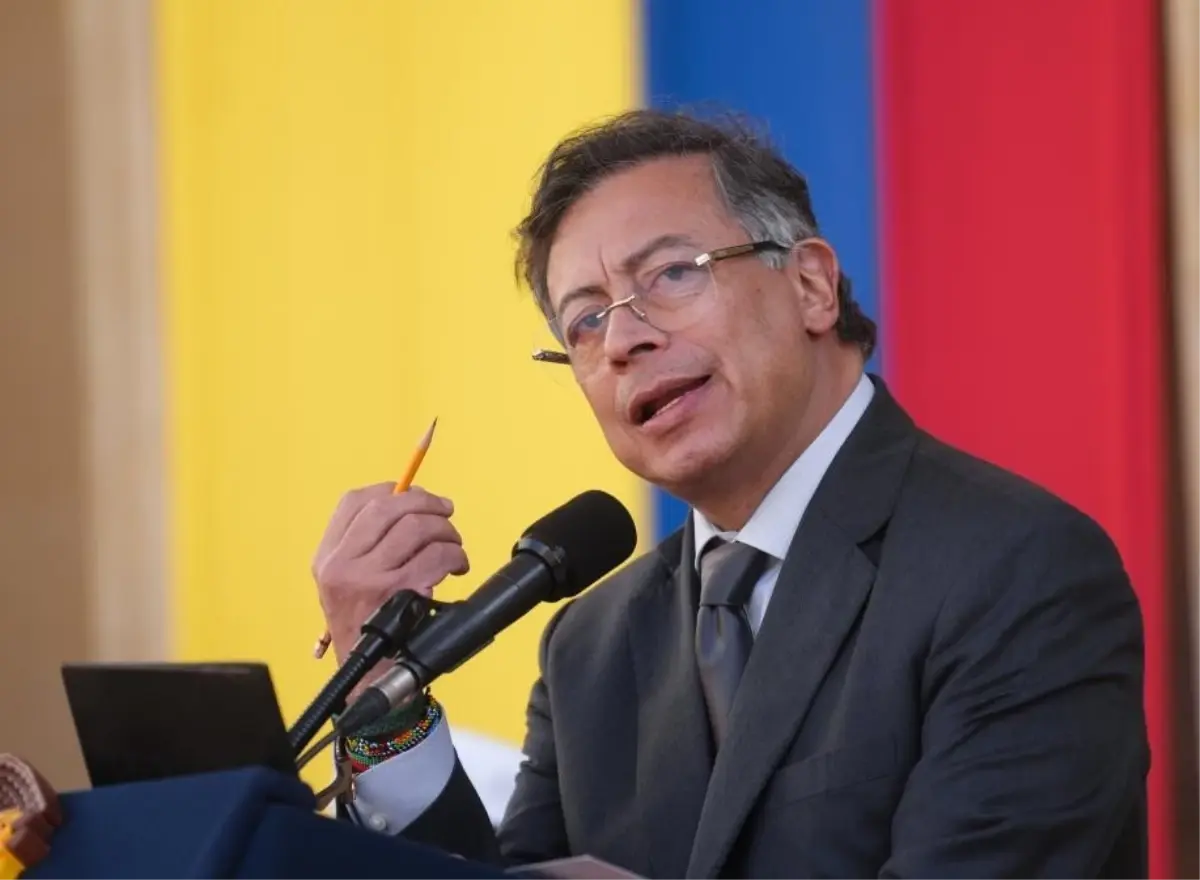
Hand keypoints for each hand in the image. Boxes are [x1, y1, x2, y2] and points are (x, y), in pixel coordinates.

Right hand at [311, 484, 469, 677]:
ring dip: (446, 531)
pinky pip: (436, 556)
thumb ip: (367, 546)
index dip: (390, 489)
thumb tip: (413, 501)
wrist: (367, 678)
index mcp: (327, 558)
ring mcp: (369, 579)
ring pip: (417, 527)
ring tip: (453, 545)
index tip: (414, 495)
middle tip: (446, 513)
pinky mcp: (399, 593)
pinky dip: (455, 556)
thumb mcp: (347, 585)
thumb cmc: (366, 627)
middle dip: (426, 503)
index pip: (354, 502)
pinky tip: (457, 566)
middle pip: (389, 507)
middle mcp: (342, 566)